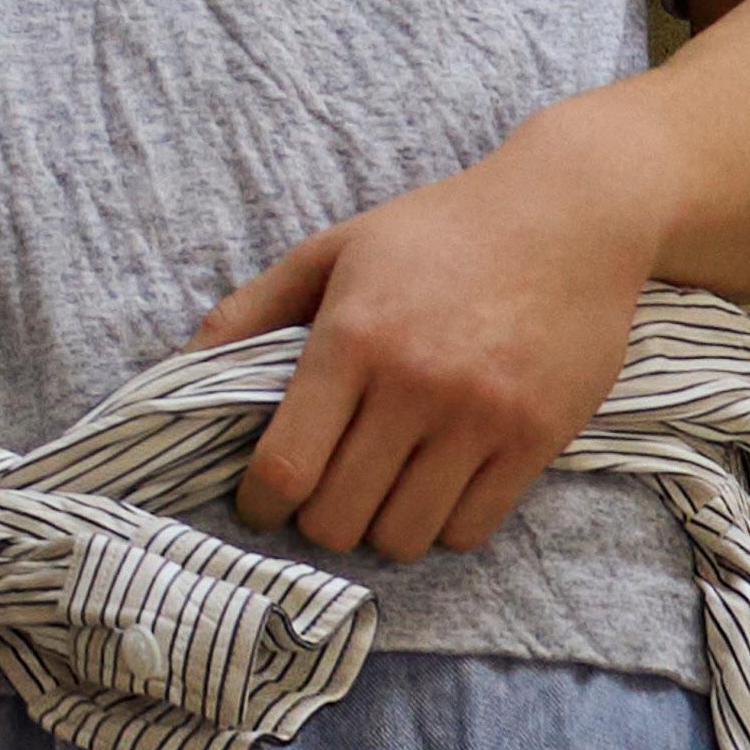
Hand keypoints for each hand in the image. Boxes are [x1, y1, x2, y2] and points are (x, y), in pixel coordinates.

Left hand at [201, 95, 669, 561]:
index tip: (263, 504)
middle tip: (328, 496)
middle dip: (320, 521)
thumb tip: (179, 368)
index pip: (285, 469)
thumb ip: (253, 310)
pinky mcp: (536, 438)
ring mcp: (480, 416)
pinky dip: (445, 525)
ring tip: (385, 494)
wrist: (571, 212)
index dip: (261, 506)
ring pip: (403, 536)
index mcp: (353, 337)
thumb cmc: (442, 230)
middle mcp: (415, 383)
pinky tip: (440, 489)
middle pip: (338, 519)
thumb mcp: (337, 248)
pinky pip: (470, 530)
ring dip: (383, 528)